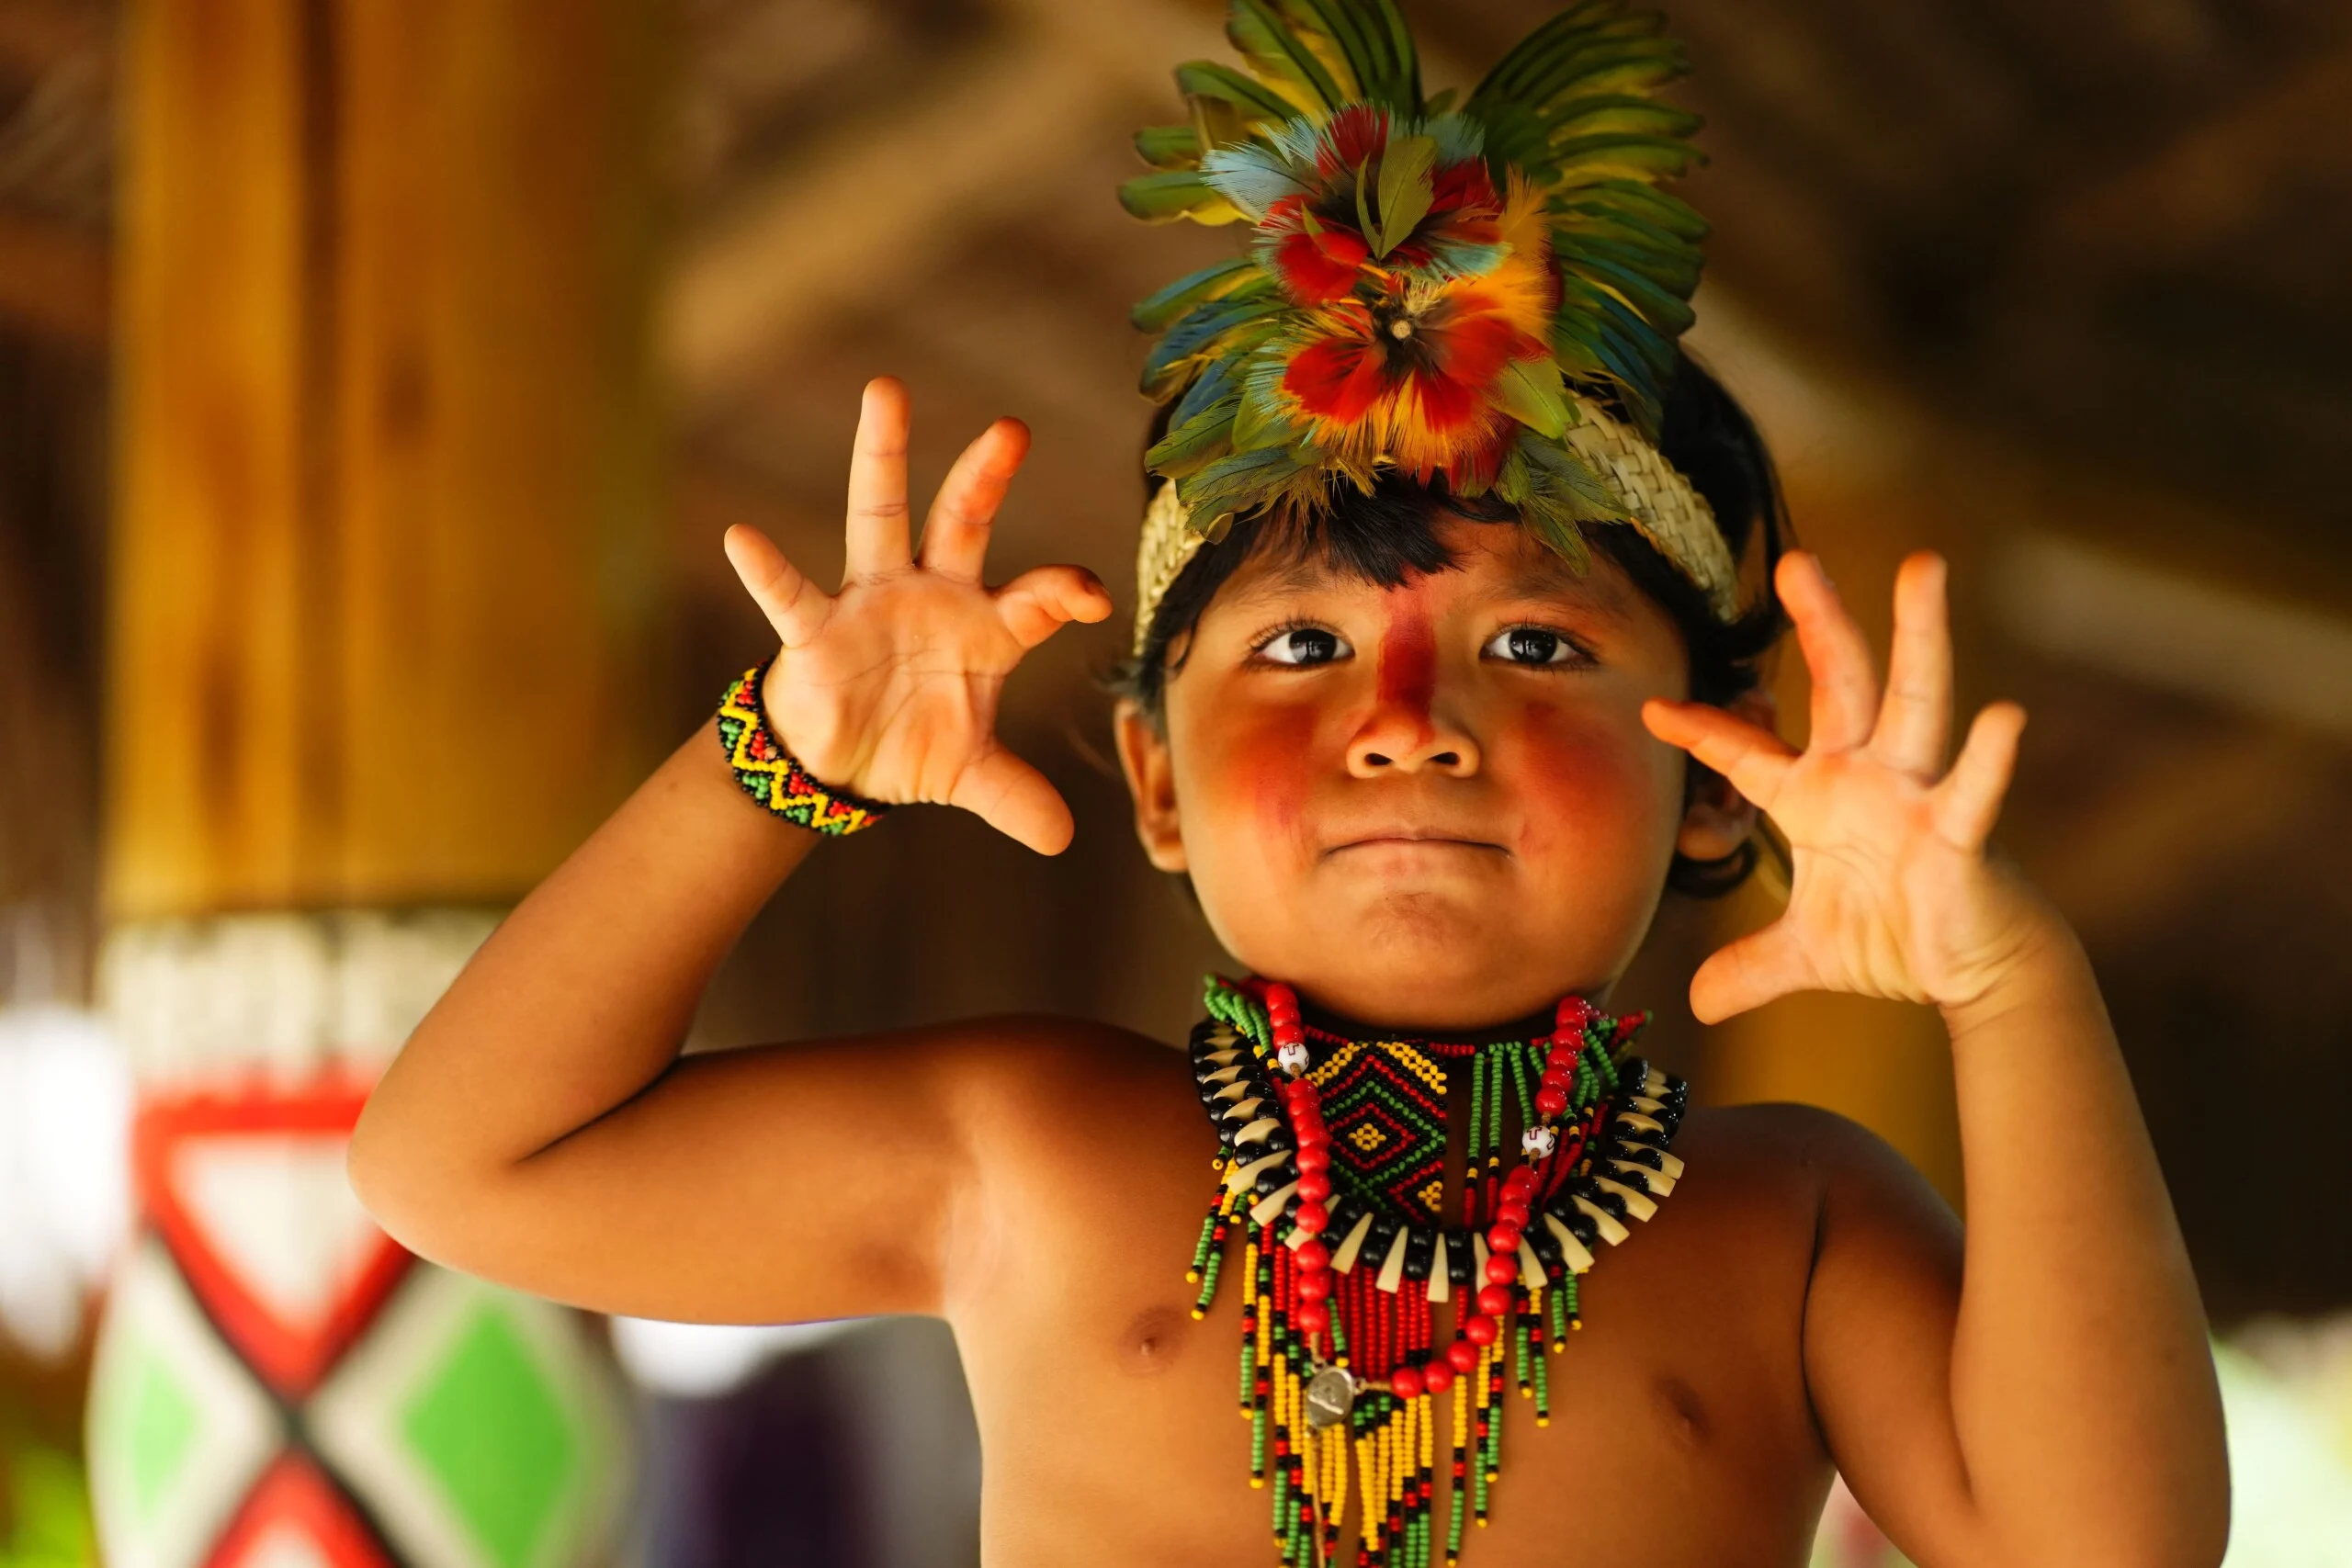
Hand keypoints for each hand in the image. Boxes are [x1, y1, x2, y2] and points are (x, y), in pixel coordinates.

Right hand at [722, 377, 1112, 854]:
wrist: (842, 764)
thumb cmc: (916, 746)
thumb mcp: (971, 777)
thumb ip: (1016, 798)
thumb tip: (1061, 838)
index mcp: (987, 627)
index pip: (1036, 598)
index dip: (1063, 590)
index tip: (1090, 593)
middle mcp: (934, 594)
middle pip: (963, 523)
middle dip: (984, 479)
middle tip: (1010, 428)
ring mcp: (874, 599)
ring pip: (881, 516)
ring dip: (884, 457)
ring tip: (888, 392)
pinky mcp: (817, 627)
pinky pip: (790, 594)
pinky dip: (766, 570)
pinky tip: (742, 537)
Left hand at [1643, 551, 2047, 1021]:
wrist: (1976, 970)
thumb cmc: (1896, 938)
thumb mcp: (1805, 956)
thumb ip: (1751, 968)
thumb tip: (1697, 1004)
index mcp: (1816, 796)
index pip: (1747, 755)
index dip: (1703, 732)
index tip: (1652, 708)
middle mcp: (1867, 776)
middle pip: (1839, 684)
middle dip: (1820, 622)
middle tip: (1795, 561)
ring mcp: (1918, 794)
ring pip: (1915, 701)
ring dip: (1920, 635)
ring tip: (1923, 566)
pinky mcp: (1962, 833)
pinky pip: (1974, 792)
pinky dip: (1988, 759)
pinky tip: (2005, 716)